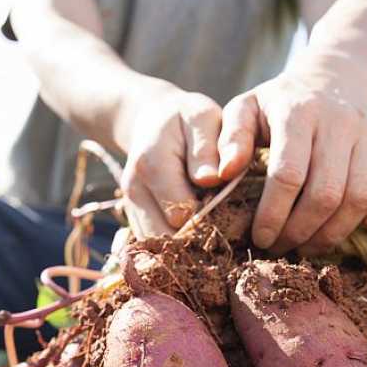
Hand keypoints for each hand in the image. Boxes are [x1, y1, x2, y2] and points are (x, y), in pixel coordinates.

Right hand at [119, 88, 227, 237]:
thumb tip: (211, 179)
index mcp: (152, 165)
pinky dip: (176, 248)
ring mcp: (130, 207)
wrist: (152, 121)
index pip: (182, 211)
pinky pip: (154, 246)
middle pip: (167, 237)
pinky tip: (198, 235)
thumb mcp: (202, 117)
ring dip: (187, 249)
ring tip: (214, 236)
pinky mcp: (134, 218)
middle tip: (229, 231)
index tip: (235, 212)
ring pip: (158, 248)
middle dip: (199, 240)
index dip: (213, 218)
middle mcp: (135, 190)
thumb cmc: (186, 118)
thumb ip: (207, 147)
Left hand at [219, 73, 366, 254]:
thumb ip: (229, 140)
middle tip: (282, 248)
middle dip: (301, 231)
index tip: (260, 238)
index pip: (287, 174)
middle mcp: (340, 121)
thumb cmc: (278, 103)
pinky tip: (362, 227)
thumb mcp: (244, 109)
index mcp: (298, 113)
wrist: (332, 77)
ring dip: (334, 232)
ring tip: (309, 245)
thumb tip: (221, 175)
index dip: (273, 214)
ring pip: (361, 197)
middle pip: (325, 193)